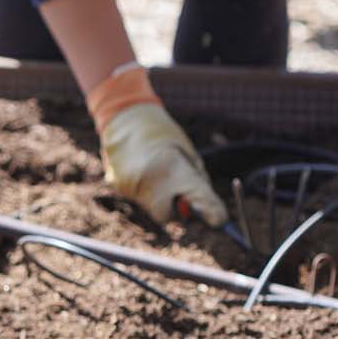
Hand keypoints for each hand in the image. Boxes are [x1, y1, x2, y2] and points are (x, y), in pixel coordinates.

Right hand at [100, 102, 227, 226]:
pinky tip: (142, 171)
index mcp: (172, 165)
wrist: (125, 118)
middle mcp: (150, 178)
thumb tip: (205, 211)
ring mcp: (129, 183)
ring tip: (157, 173)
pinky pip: (138, 197)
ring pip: (151, 207)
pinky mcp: (117, 184)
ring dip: (159, 198)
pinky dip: (144, 190)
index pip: (197, 197)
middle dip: (175, 210)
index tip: (220, 221)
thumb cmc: (164, 135)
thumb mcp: (186, 153)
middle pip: (167, 215)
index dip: (210, 211)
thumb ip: (196, 181)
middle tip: (181, 196)